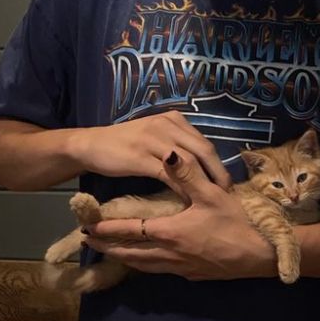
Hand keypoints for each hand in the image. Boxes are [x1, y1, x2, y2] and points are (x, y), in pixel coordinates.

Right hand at [71, 111, 229, 190]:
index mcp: (174, 119)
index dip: (219, 164)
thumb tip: (203, 165)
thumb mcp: (155, 137)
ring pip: (189, 162)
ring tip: (212, 199)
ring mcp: (154, 139)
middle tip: (227, 193)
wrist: (91, 145)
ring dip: (203, 182)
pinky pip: (169, 174)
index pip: (205, 142)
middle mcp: (166, 125)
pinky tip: (188, 201)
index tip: (228, 182)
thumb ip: (177, 144)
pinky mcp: (141, 156)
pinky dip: (182, 189)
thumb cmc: (125, 145)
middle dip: (218, 173)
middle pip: (203, 150)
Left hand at [82, 151, 277, 280]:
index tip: (88, 227)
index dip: (108, 229)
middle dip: (109, 248)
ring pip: (144, 266)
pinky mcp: (193, 275)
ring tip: (113, 252)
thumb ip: (187, 174)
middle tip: (92, 243)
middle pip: (131, 254)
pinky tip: (149, 260)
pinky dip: (147, 265)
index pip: (130, 231)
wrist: (260, 255)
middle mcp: (169, 254)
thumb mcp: (213, 195)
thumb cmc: (237, 223)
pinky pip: (161, 270)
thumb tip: (167, 153)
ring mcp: (181, 268)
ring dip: (126, 259)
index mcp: (169, 232)